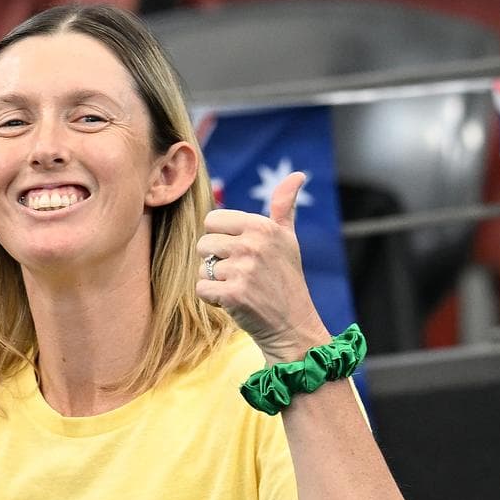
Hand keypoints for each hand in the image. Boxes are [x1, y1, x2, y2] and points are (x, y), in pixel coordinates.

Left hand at [195, 171, 329, 362]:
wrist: (293, 325)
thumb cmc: (287, 279)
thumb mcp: (288, 240)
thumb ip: (284, 206)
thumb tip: (297, 174)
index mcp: (262, 226)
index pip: (213, 220)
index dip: (220, 239)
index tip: (241, 253)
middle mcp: (253, 244)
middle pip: (203, 244)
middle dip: (216, 261)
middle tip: (241, 274)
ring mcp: (244, 269)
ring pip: (202, 268)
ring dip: (215, 282)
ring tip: (239, 288)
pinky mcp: (234, 294)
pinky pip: (201, 289)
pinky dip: (212, 299)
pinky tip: (233, 301)